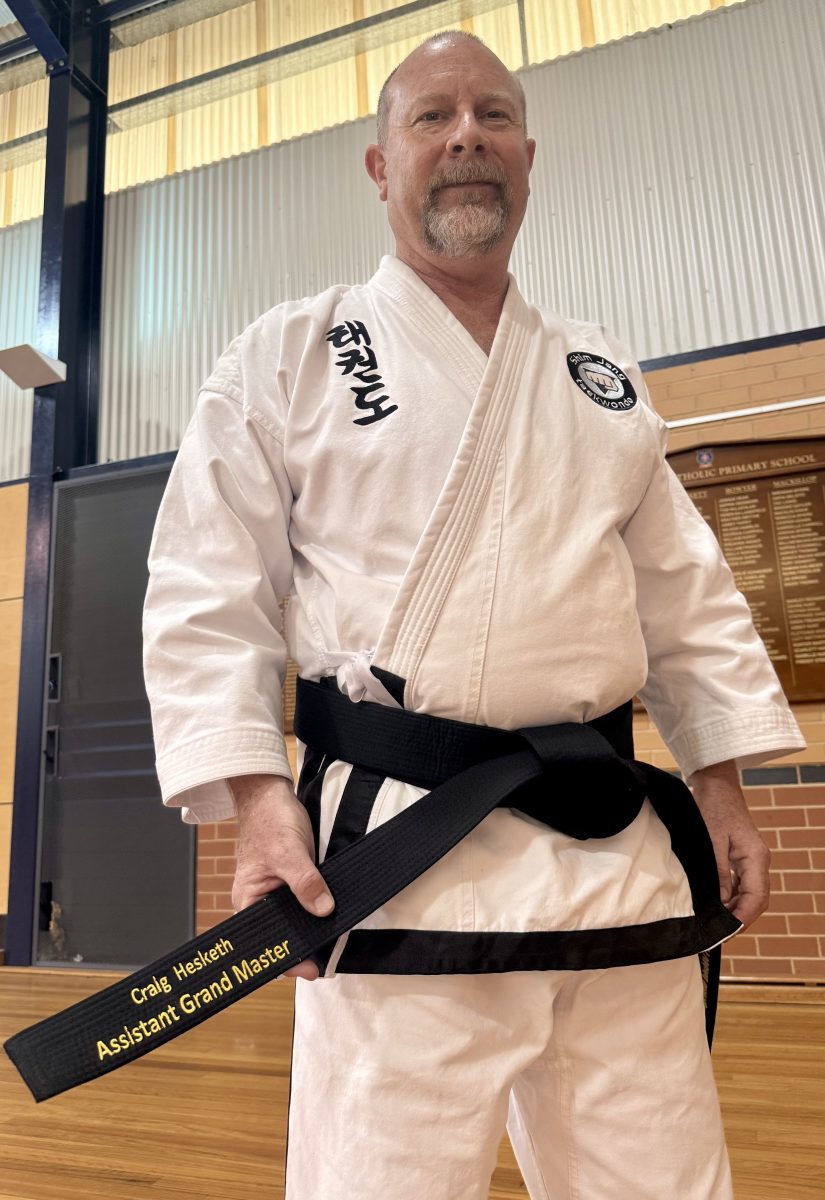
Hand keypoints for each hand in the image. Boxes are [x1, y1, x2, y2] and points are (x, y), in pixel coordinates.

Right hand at [229, 773, 334, 980]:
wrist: (269, 792)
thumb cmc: (270, 819)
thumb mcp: (290, 851)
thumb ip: (305, 882)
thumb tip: (324, 910)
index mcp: (247, 898)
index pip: (263, 942)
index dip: (286, 958)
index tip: (310, 968)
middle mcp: (257, 899)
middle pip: (277, 934)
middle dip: (299, 947)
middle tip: (323, 959)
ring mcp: (271, 891)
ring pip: (289, 919)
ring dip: (306, 928)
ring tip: (327, 941)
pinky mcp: (285, 881)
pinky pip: (297, 903)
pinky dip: (310, 910)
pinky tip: (324, 916)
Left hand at [689, 759, 769, 929]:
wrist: (716, 786)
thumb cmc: (713, 808)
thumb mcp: (711, 841)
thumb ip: (718, 873)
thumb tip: (721, 902)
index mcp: (756, 857)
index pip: (756, 898)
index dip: (743, 918)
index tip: (727, 932)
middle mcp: (759, 861)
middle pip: (757, 900)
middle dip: (741, 918)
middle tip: (719, 933)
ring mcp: (753, 860)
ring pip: (751, 894)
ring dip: (736, 909)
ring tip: (716, 923)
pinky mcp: (744, 857)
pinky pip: (743, 884)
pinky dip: (733, 897)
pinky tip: (717, 904)